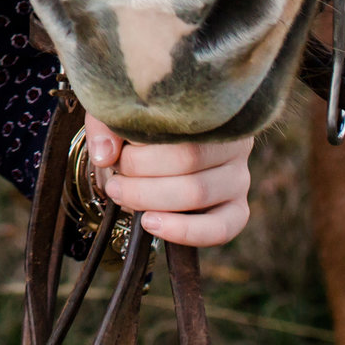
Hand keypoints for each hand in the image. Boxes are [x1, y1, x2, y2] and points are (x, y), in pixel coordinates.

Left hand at [81, 114, 252, 247]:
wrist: (154, 152)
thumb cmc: (142, 130)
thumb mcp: (121, 116)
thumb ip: (107, 127)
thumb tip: (106, 155)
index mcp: (211, 112)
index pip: (179, 128)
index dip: (142, 149)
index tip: (115, 156)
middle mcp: (232, 144)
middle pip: (188, 162)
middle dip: (141, 176)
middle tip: (114, 181)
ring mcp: (238, 178)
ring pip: (198, 193)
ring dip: (151, 199)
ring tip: (122, 196)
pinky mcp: (237, 210)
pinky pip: (220, 229)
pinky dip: (184, 231)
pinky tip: (152, 223)